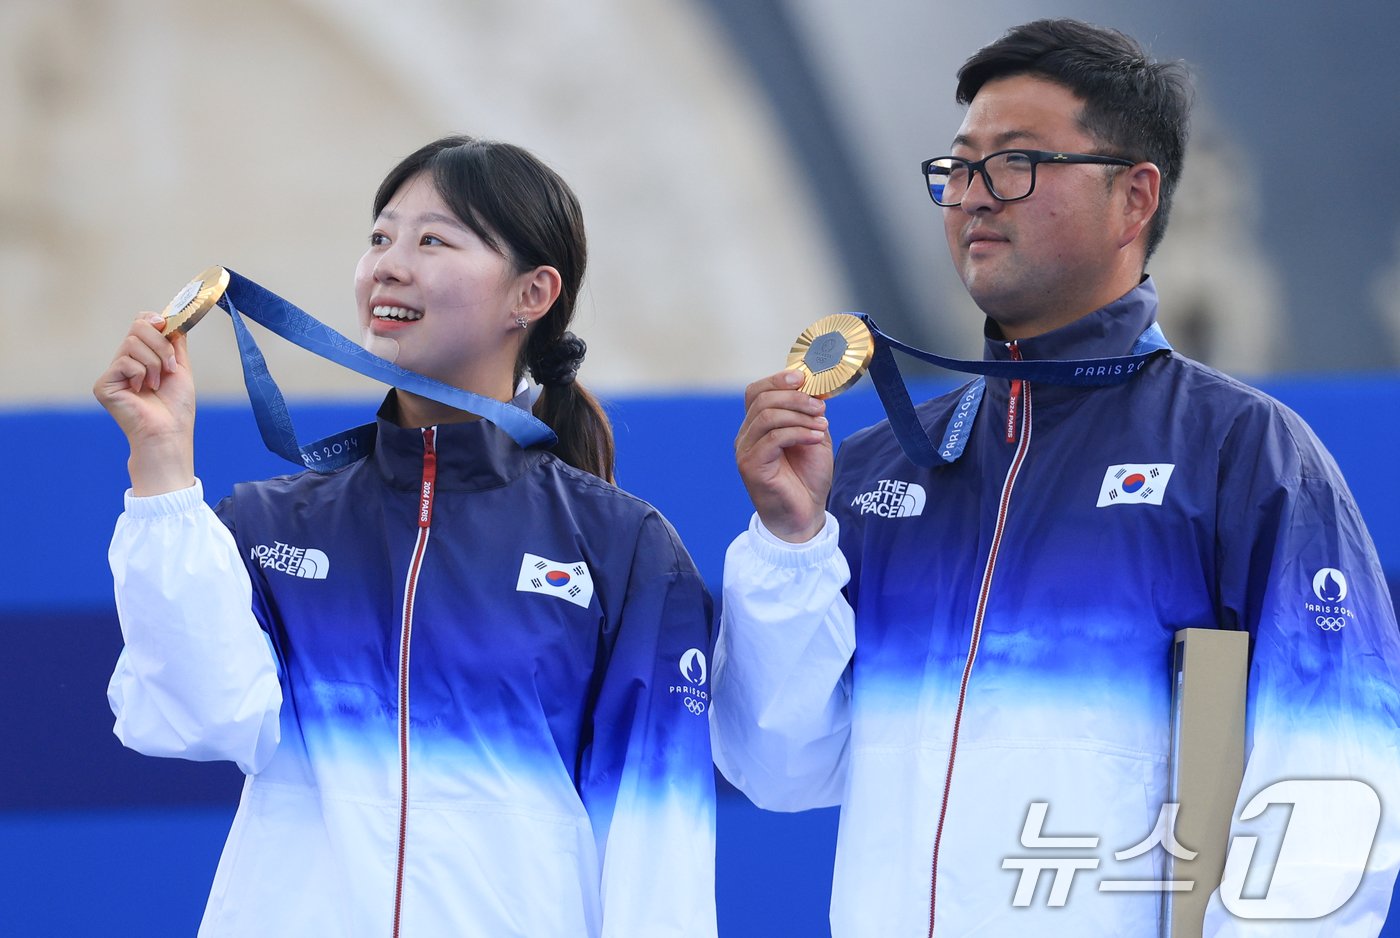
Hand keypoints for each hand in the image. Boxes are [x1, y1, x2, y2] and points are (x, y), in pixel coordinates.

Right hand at [92, 313, 196, 494]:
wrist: (169, 432)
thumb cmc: (176, 406)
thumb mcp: (180, 367)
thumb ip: (174, 342)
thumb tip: (171, 317)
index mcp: (142, 355)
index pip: (142, 322)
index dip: (154, 320)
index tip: (167, 327)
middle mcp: (125, 360)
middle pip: (138, 326)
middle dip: (161, 344)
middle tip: (170, 368)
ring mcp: (112, 372)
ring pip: (133, 343)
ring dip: (154, 363)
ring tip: (156, 385)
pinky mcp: (103, 384)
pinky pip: (125, 361)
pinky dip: (141, 374)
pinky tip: (141, 391)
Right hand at [734, 370, 831, 542]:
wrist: (805, 514)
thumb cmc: (806, 478)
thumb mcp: (813, 437)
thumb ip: (809, 413)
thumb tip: (815, 387)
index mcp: (757, 426)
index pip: (757, 392)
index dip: (778, 380)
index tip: (804, 378)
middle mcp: (746, 436)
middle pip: (762, 400)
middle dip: (795, 398)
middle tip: (820, 407)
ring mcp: (745, 451)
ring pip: (767, 416)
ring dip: (799, 416)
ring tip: (821, 426)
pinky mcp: (751, 466)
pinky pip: (773, 438)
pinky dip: (798, 433)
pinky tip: (815, 439)